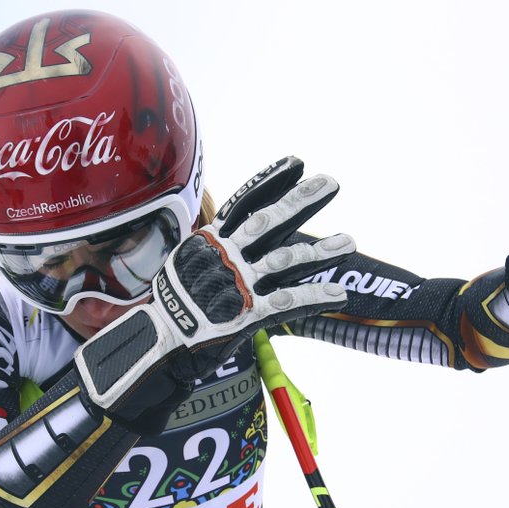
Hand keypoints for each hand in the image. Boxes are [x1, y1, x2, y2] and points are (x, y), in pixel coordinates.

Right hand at [75, 157, 353, 428]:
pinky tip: (340, 294)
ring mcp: (236, 284)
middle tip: (332, 182)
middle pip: (269, 222)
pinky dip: (316, 297)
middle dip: (302, 201)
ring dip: (321, 252)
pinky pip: (288, 303)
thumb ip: (214, 247)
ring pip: (286, 261)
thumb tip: (235, 230)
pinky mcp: (246, 314)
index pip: (245, 202)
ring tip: (349, 242)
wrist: (159, 345)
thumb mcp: (186, 265)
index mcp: (210, 241)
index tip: (297, 163)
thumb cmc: (174, 308)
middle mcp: (225, 256)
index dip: (272, 181)